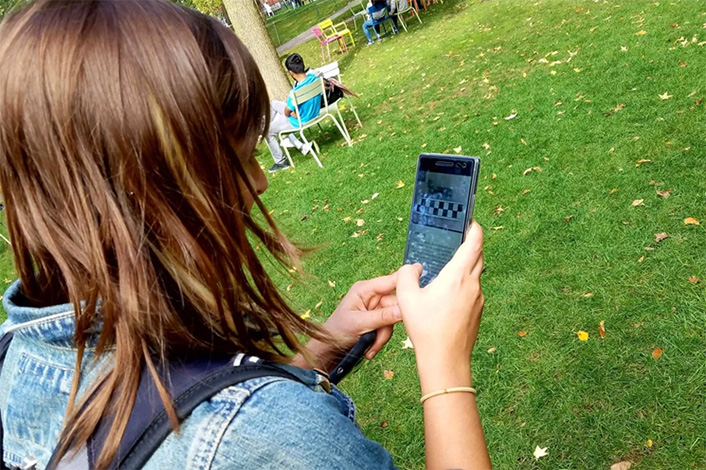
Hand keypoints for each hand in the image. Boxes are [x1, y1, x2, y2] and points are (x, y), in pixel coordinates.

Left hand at [304, 271, 401, 370]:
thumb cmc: (337, 332)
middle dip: (388, 324)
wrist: (328, 351)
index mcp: (365, 289)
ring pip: (394, 319)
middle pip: (396, 304)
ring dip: (382, 336)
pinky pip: (388, 329)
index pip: (391, 280)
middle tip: (378, 337)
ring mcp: (376, 309)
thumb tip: (405, 310)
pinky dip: (380, 341)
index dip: (406, 277)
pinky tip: (369, 349)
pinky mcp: (377, 321)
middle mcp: (372, 296)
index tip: (421, 270)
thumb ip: (383, 317)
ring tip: (369, 347)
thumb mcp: (360, 324)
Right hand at [396, 221, 484, 384]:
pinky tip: (447, 296)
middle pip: (478, 256)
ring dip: (466, 267)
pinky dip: (464, 285)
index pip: (475, 242)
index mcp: (458, 275)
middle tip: (457, 241)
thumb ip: (406, 276)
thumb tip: (412, 268)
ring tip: (447, 270)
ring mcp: (478, 299)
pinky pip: (472, 291)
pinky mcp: (478, 312)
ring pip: (476, 274)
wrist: (446, 360)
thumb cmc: (427, 329)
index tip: (471, 221)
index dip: (475, 228)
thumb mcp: (407, 298)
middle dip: (470, 246)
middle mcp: (473, 284)